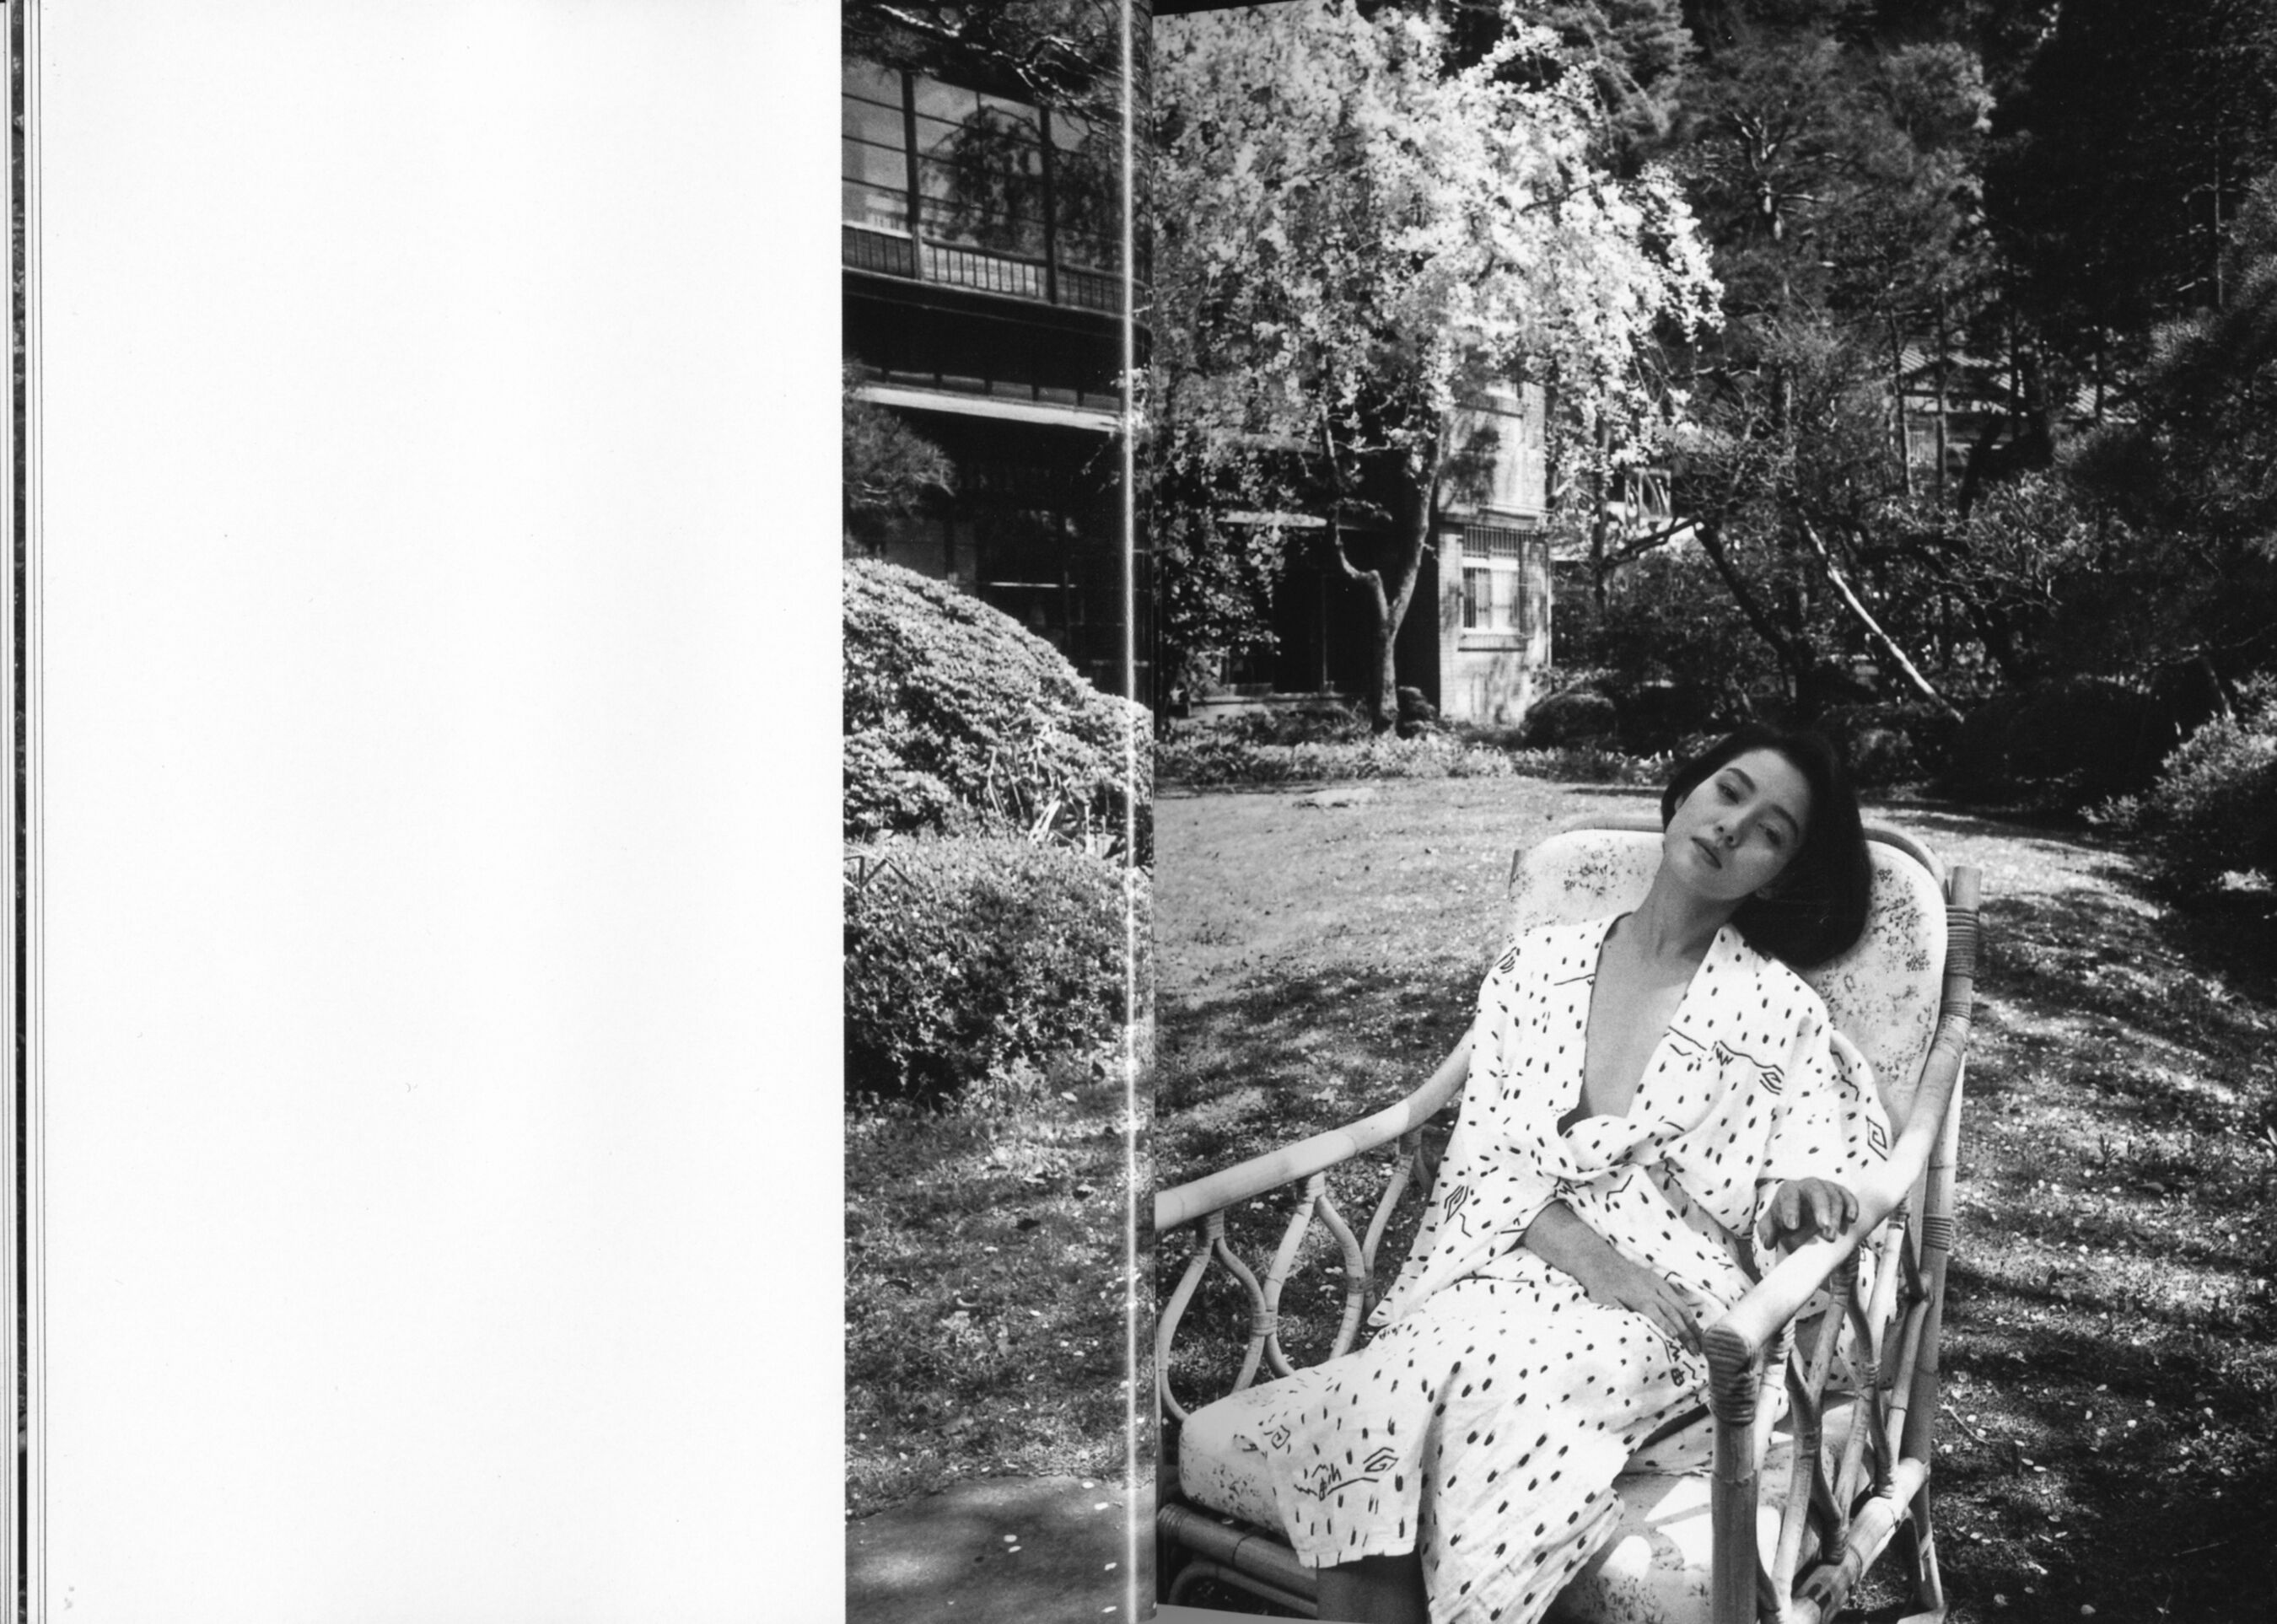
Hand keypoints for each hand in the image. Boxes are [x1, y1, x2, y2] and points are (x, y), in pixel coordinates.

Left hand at [1573, 1252, 1712, 1355]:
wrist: (1601, 1261)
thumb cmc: (1601, 1285)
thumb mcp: (1603, 1301)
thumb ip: (1618, 1315)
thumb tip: (1631, 1331)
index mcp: (1639, 1297)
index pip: (1657, 1315)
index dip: (1667, 1328)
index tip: (1677, 1342)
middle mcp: (1652, 1290)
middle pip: (1673, 1313)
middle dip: (1685, 1332)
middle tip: (1694, 1350)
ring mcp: (1658, 1284)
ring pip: (1679, 1305)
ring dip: (1691, 1324)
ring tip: (1701, 1341)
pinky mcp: (1659, 1281)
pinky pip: (1677, 1298)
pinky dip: (1687, 1312)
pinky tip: (1693, 1325)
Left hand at [1758, 1177, 1858, 1249]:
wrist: (1805, 1217)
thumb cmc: (1785, 1221)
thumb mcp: (1773, 1226)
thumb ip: (1767, 1232)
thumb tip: (1767, 1242)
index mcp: (1788, 1191)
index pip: (1788, 1196)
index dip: (1790, 1209)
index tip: (1792, 1227)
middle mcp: (1808, 1185)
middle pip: (1815, 1191)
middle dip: (1821, 1208)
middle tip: (1824, 1228)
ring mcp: (1827, 1188)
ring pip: (1833, 1197)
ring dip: (1835, 1216)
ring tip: (1832, 1237)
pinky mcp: (1842, 1194)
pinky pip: (1848, 1197)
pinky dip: (1851, 1207)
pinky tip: (1851, 1219)